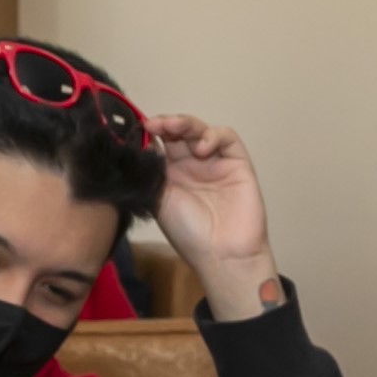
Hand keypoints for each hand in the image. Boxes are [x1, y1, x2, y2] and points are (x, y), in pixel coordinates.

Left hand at [143, 114, 279, 309]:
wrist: (221, 253)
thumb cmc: (188, 232)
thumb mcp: (159, 199)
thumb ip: (151, 171)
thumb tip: (139, 144)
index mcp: (172, 173)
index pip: (161, 142)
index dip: (152, 132)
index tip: (139, 128)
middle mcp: (193, 164)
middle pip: (180, 132)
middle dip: (167, 123)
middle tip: (155, 124)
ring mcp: (216, 161)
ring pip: (201, 130)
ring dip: (186, 124)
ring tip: (174, 129)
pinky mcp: (238, 162)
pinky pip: (227, 138)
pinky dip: (213, 136)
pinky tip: (201, 148)